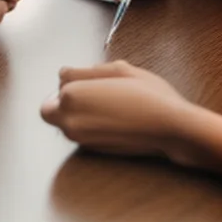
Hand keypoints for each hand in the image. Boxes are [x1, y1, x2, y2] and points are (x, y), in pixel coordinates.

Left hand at [40, 61, 196, 162]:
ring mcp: (80, 139)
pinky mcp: (92, 152)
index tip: (94, 79)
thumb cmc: (148, 95)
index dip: (77, 76)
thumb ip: (86, 70)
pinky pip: (78, 135)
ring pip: (63, 123)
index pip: (60, 80)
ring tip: (105, 106)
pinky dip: (86, 126)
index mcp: (72, 96)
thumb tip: (67, 73)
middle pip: (50, 107)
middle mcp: (70, 120)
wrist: (170, 129)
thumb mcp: (118, 69)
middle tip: (91, 94)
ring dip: (74, 114)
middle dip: (63, 100)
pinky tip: (110, 120)